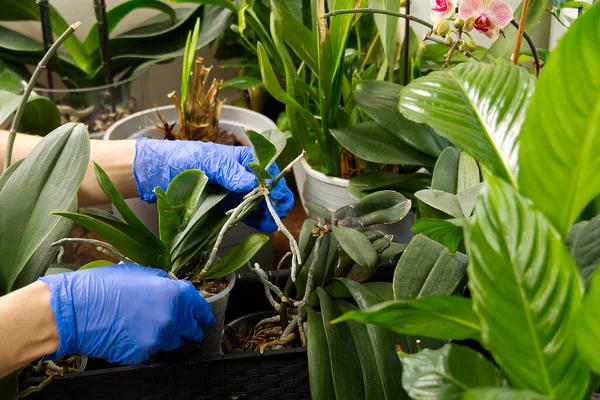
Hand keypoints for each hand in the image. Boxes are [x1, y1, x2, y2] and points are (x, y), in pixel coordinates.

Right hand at [39, 264, 213, 364]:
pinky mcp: (143, 353)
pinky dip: (145, 345)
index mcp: (175, 294)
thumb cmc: (105, 286)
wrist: (78, 309)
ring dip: (166, 336)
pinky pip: (150, 350)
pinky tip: (130, 335)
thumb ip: (163, 282)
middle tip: (184, 329)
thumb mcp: (140, 273)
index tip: (204, 318)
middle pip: (190, 329)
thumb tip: (171, 287)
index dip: (202, 313)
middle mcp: (172, 317)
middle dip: (188, 329)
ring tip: (148, 328)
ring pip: (171, 341)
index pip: (199, 307)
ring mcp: (158, 337)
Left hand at [133, 138, 293, 231]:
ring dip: (267, 211)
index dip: (276, 182)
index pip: (266, 169)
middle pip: (264, 187)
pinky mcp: (222, 205)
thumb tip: (251, 183)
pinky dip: (254, 219)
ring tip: (272, 223)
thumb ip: (229, 171)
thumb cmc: (180, 160)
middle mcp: (238, 174)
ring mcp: (231, 190)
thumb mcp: (206, 161)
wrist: (153, 174)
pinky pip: (243, 212)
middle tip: (279, 213)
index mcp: (238, 158)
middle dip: (275, 199)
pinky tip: (262, 225)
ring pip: (257, 201)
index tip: (280, 196)